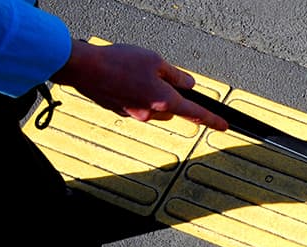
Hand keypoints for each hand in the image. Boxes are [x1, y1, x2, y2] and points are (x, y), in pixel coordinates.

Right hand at [50, 40, 227, 130]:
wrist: (83, 68)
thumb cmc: (119, 61)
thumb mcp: (155, 60)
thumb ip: (175, 75)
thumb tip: (188, 84)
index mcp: (164, 100)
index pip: (195, 113)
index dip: (212, 120)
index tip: (223, 126)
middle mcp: (150, 112)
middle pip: (171, 108)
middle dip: (169, 95)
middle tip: (156, 74)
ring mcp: (133, 114)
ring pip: (153, 106)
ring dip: (151, 93)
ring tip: (134, 73)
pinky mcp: (119, 111)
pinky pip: (135, 104)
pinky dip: (134, 93)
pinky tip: (123, 78)